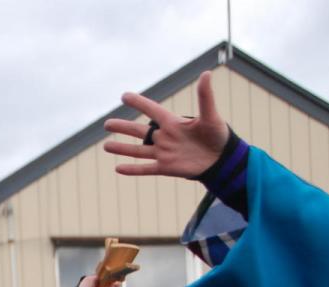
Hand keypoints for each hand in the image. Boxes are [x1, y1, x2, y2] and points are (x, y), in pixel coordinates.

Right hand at [103, 71, 229, 177]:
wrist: (222, 159)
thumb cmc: (218, 135)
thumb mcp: (211, 115)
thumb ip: (205, 97)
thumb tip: (206, 74)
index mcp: (173, 122)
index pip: (152, 110)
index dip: (139, 103)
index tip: (124, 96)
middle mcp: (165, 137)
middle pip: (139, 131)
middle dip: (123, 127)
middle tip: (107, 124)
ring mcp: (164, 153)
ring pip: (138, 151)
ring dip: (122, 148)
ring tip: (106, 146)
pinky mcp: (165, 167)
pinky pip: (146, 168)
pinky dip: (132, 170)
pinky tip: (118, 169)